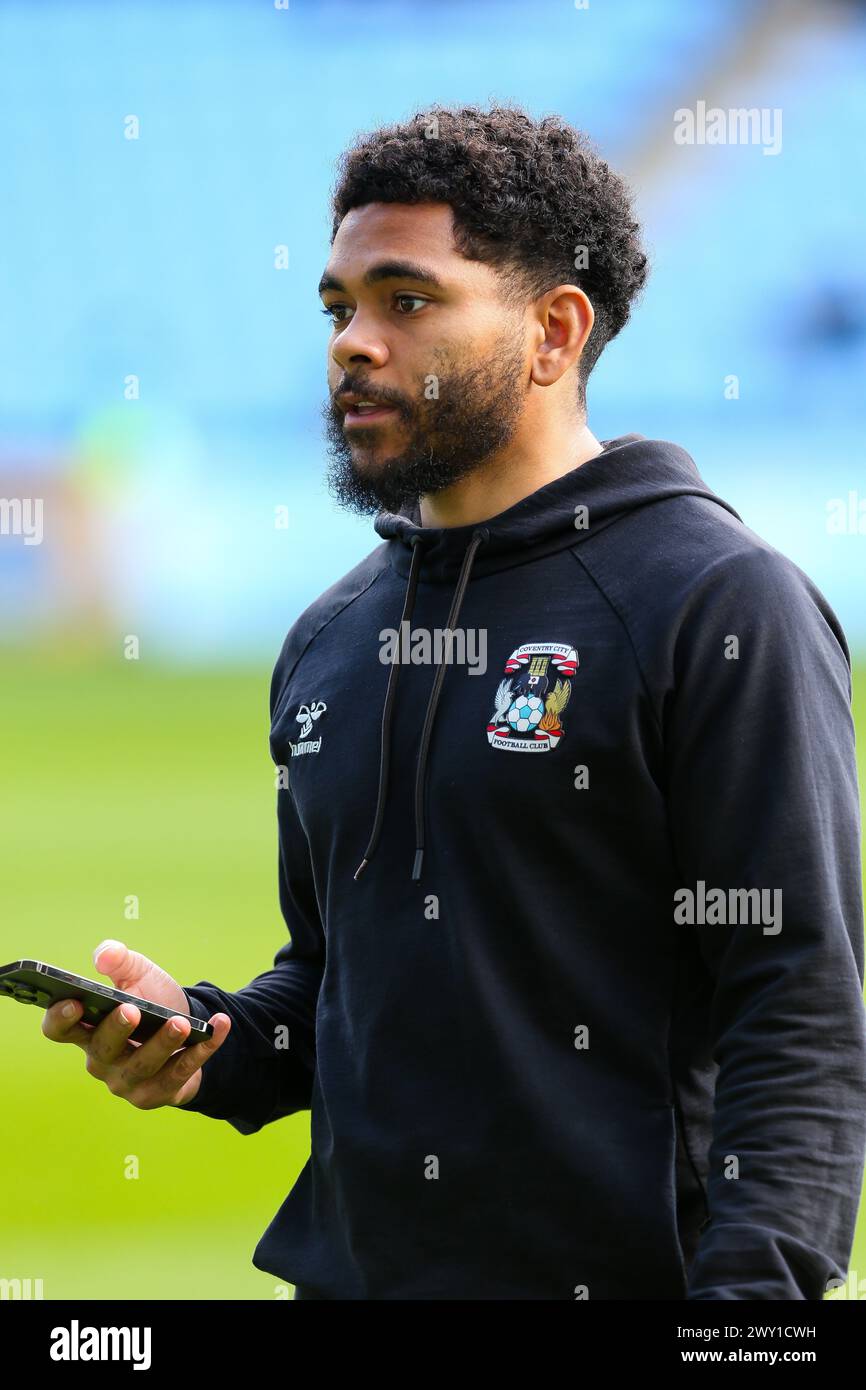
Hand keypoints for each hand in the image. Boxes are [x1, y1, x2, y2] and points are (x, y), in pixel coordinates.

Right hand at [41, 939, 230, 1108]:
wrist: (189, 1027)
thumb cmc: (152, 1000)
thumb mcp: (137, 974)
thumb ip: (119, 960)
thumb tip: (104, 955)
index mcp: (87, 1031)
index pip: (59, 1030)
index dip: (60, 1018)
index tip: (73, 1002)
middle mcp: (102, 1060)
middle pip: (102, 1049)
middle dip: (117, 1030)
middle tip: (132, 1010)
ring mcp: (128, 1082)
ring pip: (143, 1066)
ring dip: (164, 1043)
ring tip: (181, 1022)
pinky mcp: (159, 1094)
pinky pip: (180, 1074)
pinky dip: (202, 1050)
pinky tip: (218, 1027)